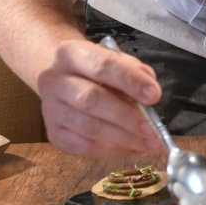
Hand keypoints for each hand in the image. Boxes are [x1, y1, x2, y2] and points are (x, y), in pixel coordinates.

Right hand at [36, 38, 164, 156]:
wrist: (54, 76)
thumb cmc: (90, 69)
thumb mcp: (109, 58)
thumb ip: (131, 71)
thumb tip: (150, 91)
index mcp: (71, 54)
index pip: (103, 66)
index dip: (130, 81)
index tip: (154, 95)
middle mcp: (54, 81)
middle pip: (92, 100)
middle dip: (128, 117)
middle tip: (153, 130)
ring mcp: (50, 110)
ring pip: (89, 128)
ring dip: (124, 139)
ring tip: (150, 144)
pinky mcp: (53, 133)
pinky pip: (83, 147)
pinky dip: (111, 150)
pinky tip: (131, 148)